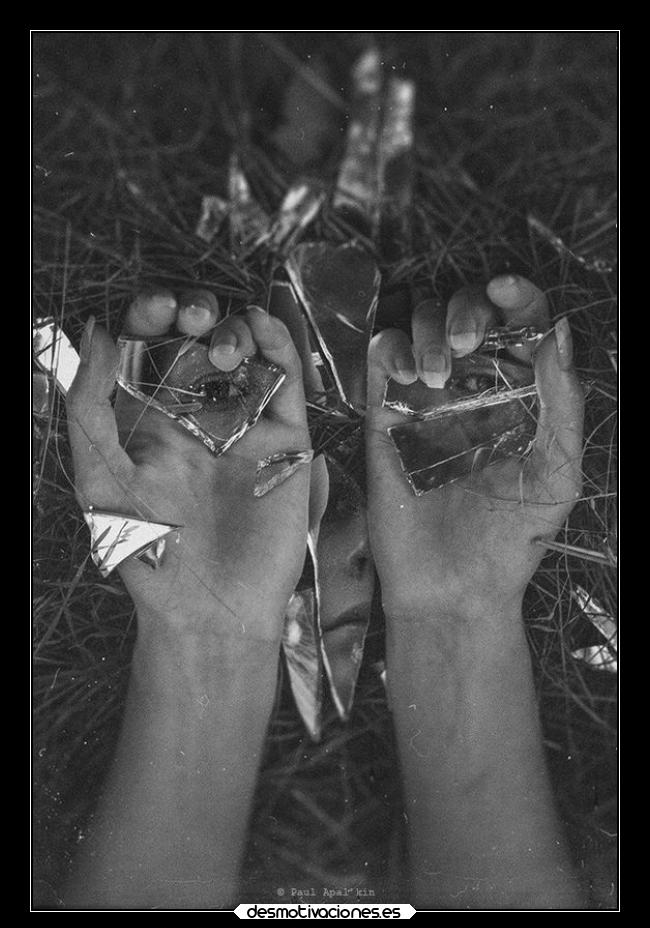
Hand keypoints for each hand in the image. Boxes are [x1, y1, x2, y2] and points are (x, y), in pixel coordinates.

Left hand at [66, 288, 310, 640]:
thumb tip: (98, 331)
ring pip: (244, 354)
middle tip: (188, 315)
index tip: (154, 309)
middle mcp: (196, 418)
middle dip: (193, 313)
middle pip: (197, 342)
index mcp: (147, 421)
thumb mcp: (99, 476)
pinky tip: (261, 326)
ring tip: (219, 347)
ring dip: (232, 330)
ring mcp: (242, 427)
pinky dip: (279, 346)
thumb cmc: (148, 553)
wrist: (209, 609)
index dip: (151, 317)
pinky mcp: (284, 442)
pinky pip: (287, 383)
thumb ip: (90, 405)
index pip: (150, 350)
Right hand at [365, 275, 583, 620]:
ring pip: (421, 324)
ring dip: (428, 329)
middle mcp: (475, 389)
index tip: (507, 289)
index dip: (517, 294)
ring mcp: (428, 401)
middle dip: (465, 309)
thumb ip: (563, 403)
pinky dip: (390, 348)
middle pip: (467, 312)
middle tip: (466, 344)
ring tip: (435, 374)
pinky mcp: (386, 418)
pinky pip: (382, 359)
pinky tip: (406, 375)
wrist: (454, 589)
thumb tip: (559, 334)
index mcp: (522, 395)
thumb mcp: (558, 474)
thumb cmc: (512, 541)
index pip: (521, 323)